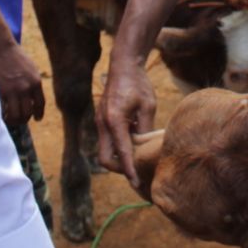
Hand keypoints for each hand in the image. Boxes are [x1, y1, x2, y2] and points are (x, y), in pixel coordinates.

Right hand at [0, 42, 45, 126]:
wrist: (2, 48)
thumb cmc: (16, 57)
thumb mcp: (32, 69)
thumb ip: (34, 84)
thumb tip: (35, 100)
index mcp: (36, 82)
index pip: (39, 105)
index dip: (38, 114)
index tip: (37, 119)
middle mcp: (25, 88)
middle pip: (27, 113)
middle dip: (25, 119)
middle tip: (21, 120)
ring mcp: (12, 90)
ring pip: (15, 115)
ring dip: (14, 120)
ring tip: (11, 120)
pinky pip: (3, 110)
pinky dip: (3, 115)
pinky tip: (3, 115)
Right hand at [96, 58, 156, 187]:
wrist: (123, 65)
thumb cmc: (138, 83)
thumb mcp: (148, 106)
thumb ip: (146, 129)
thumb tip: (147, 148)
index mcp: (114, 121)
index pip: (121, 153)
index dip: (129, 170)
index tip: (137, 182)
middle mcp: (103, 124)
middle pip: (105, 158)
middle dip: (119, 168)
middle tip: (137, 170)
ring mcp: (100, 122)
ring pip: (105, 150)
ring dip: (119, 156)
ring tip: (138, 154)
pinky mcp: (102, 120)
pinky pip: (107, 140)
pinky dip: (118, 145)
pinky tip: (134, 138)